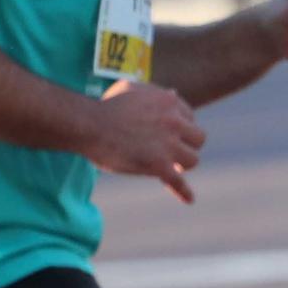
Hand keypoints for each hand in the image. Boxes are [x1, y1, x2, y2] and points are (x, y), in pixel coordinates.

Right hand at [94, 80, 205, 202]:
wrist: (90, 125)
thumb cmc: (106, 106)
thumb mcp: (132, 87)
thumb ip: (154, 92)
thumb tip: (173, 94)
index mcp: (170, 102)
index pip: (190, 118)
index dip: (181, 129)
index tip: (173, 136)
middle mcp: (175, 122)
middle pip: (198, 138)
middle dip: (186, 145)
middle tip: (173, 152)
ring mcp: (168, 144)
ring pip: (192, 160)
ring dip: (183, 165)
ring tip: (173, 168)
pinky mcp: (159, 164)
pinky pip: (178, 181)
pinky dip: (183, 191)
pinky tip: (189, 199)